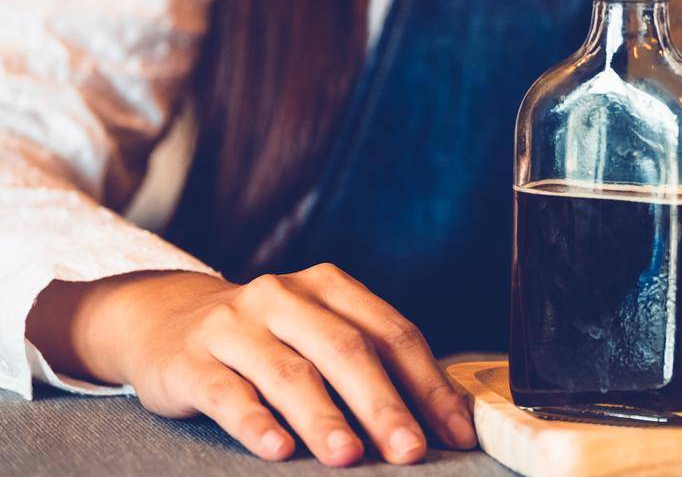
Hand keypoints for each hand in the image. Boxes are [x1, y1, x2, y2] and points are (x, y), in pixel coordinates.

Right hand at [28, 266, 475, 465]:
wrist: (164, 317)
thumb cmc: (267, 337)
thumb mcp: (319, 334)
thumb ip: (376, 366)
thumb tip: (449, 417)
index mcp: (330, 287)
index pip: (392, 334)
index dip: (427, 384)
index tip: (455, 432)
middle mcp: (285, 297)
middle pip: (347, 350)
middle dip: (384, 405)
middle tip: (410, 450)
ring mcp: (236, 326)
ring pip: (290, 373)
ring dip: (323, 418)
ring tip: (349, 456)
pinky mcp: (191, 360)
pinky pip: (228, 393)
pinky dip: (256, 423)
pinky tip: (278, 450)